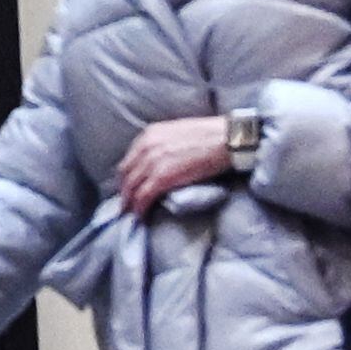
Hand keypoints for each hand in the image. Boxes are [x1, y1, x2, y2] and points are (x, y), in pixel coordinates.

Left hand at [114, 115, 236, 213]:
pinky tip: (141, 216)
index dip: (126, 177)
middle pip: (126, 174)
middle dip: (124, 191)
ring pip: (132, 187)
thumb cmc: (210, 136)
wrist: (226, 139)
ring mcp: (153, 162)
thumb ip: (162, 145)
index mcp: (150, 134)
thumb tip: (159, 162)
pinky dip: (140, 208)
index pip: (128, 160)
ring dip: (130, 203)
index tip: (127, 188)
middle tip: (125, 205)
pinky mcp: (163, 177)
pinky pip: (143, 196)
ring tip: (132, 213)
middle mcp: (146, 146)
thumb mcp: (177, 133)